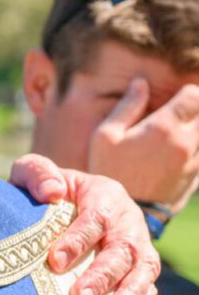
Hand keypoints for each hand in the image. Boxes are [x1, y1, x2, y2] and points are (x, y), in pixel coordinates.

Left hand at [10, 155, 159, 294]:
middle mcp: (126, 219)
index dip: (77, 239)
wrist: (63, 198)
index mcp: (103, 193)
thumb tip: (51, 192)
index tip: (55, 260)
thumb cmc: (44, 189)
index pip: (95, 217)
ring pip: (142, 269)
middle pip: (121, 248)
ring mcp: (137, 243)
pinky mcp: (140, 266)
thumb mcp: (33, 171)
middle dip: (102, 276)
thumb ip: (38, 174)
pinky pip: (149, 287)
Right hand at [88, 79, 198, 213]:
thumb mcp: (106, 136)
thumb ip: (127, 107)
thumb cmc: (110, 171)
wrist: (126, 212)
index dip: (188, 93)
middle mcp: (186, 142)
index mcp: (164, 128)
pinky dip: (195, 149)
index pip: (193, 97)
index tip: (178, 97)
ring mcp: (195, 161)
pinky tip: (178, 154)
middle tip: (180, 115)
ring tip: (178, 135)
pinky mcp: (197, 177)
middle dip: (195, 111)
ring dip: (196, 130)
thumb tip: (140, 83)